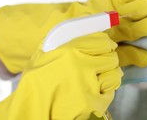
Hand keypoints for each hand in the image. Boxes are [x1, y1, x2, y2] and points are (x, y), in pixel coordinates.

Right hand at [0, 32, 121, 118]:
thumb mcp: (42, 56)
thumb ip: (60, 44)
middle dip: (108, 59)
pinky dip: (106, 90)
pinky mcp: (94, 102)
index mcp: (70, 51)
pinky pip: (110, 91)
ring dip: (109, 74)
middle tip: (103, 63)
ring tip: (101, 77)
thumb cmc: (34, 85)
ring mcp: (91, 85)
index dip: (106, 43)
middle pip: (111, 57)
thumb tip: (81, 34)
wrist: (31, 112)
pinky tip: (96, 90)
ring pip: (115, 73)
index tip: (107, 46)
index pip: (102, 41)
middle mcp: (84, 65)